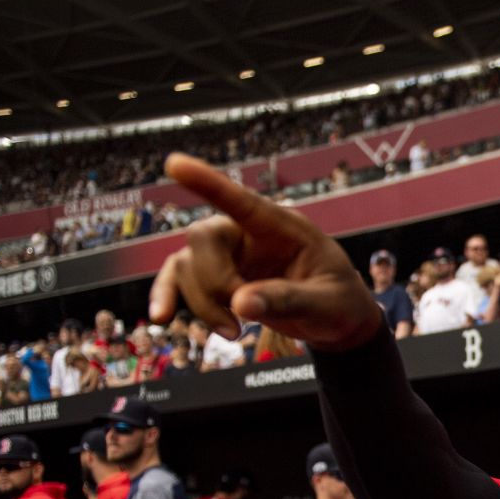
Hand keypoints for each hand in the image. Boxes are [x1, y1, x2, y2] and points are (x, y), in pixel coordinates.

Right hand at [148, 154, 380, 351]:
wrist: (337, 321)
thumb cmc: (339, 303)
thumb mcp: (326, 303)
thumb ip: (287, 300)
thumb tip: (240, 305)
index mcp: (282, 227)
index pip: (242, 201)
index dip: (209, 183)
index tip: (174, 164)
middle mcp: (248, 234)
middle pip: (203, 238)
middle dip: (213, 282)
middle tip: (241, 319)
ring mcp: (229, 254)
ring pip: (187, 264)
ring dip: (201, 303)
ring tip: (234, 334)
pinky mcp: (216, 277)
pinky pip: (178, 278)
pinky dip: (168, 297)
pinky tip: (160, 319)